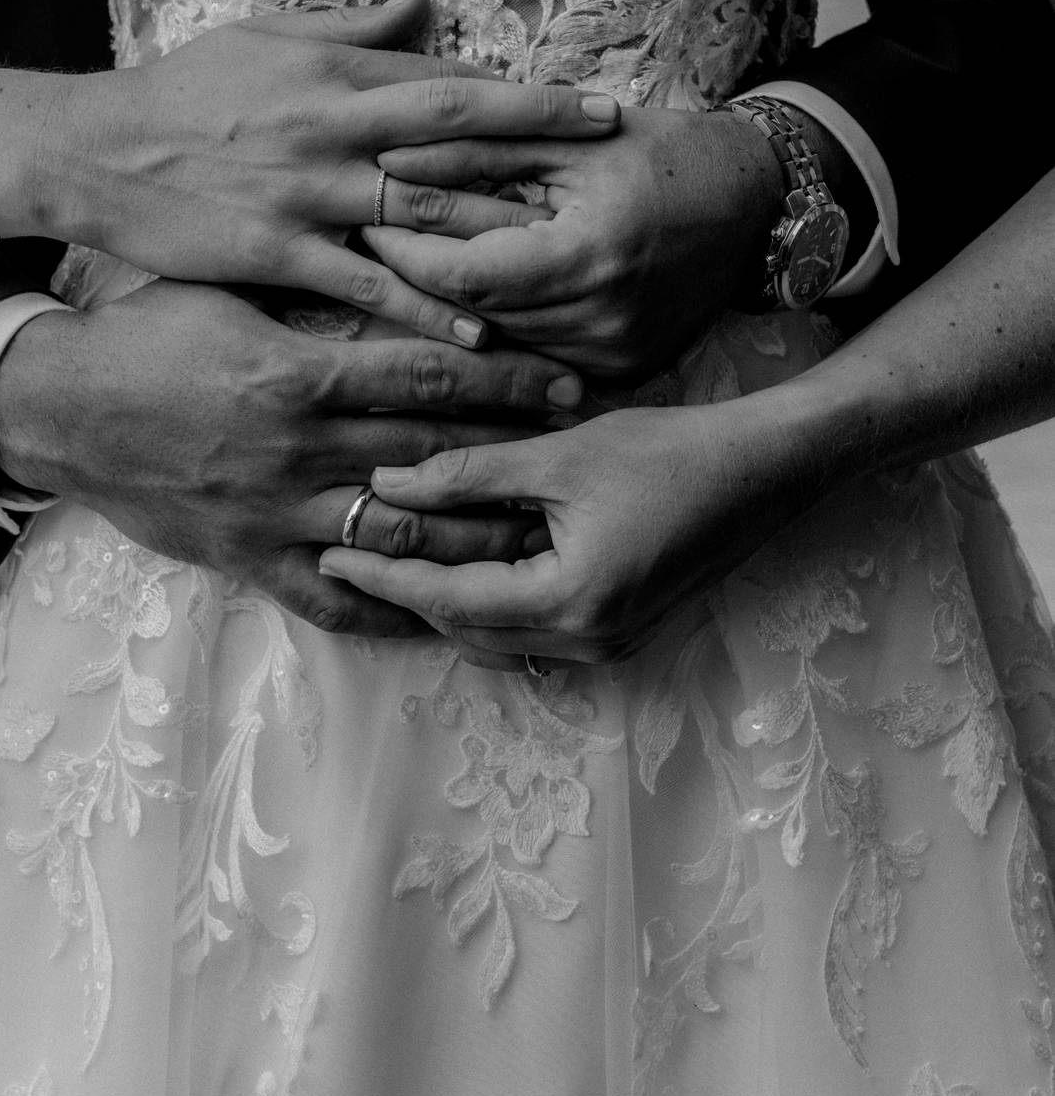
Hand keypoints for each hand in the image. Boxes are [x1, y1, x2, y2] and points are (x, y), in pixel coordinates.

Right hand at [0, 279, 580, 636]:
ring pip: (401, 536)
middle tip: (583, 453)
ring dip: (476, 536)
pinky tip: (445, 611)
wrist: (59, 410)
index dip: (506, 379)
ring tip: (539, 532)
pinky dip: (393, 606)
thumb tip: (402, 268)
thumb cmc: (145, 336)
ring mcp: (277, 515)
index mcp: (299, 373)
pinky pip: (334, 597)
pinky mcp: (251, 561)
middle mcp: (299, 451)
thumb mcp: (231, 291)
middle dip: (515, 454)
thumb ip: (316, 294)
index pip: (428, 377)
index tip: (566, 380)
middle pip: (434, 455)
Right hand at [54, 0, 618, 347]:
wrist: (97, 150)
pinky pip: (365, 282)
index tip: (599, 111)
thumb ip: (355, 25)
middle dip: (543, 152)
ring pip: (421, 210)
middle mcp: (333, 128)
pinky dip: (422, 303)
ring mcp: (307, 193)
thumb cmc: (186, 91)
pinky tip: (478, 327)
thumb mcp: (268, 37)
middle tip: (619, 173)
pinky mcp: (276, 251)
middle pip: (458, 138)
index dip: (532, 97)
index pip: (453, 82)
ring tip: (571, 256)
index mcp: (337, 74)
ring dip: (500, 231)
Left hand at [318, 395, 810, 666]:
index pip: (447, 598)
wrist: (765, 469)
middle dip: (406, 592)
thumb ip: (468, 474)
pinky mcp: (622, 629)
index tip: (329, 548)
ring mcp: (610, 644)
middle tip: (350, 550)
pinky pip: (534, 630)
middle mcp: (588, 641)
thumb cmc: (670, 452)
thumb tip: (387, 483)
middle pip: (467, 630)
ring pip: (498, 636)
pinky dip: (491, 601)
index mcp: (568, 602)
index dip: (383, 574)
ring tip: (395, 555)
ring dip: (447, 600)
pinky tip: (465, 561)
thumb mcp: (559, 456)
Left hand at [364, 106, 779, 378]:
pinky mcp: (623, 371)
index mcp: (591, 253)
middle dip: (421, 277)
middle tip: (376, 241)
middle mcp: (605, 319)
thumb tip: (385, 161)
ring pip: (500, 342)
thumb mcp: (567, 138)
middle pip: (475, 314)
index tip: (372, 222)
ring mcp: (616, 355)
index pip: (464, 273)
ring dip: (458, 307)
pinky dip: (507, 326)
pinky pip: (538, 355)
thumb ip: (474, 151)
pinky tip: (486, 294)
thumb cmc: (663, 152)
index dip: (407, 252)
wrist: (756, 203)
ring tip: (423, 263)